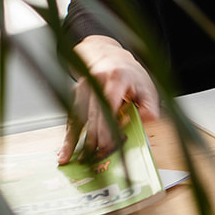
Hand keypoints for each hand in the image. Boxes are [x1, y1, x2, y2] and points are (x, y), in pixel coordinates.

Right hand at [60, 36, 160, 162]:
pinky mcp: (75, 94)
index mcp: (116, 78)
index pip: (109, 104)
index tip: (107, 144)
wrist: (110, 57)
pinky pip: (72, 116)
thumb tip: (145, 122)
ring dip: (73, 139)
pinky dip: (69, 133)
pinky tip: (65, 148)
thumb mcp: (147, 87)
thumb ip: (149, 107)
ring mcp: (82, 87)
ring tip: (67, 158)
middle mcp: (95, 81)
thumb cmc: (130, 75)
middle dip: (91, 138)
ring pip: (77, 116)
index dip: (107, 126)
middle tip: (92, 158)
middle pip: (91, 113)